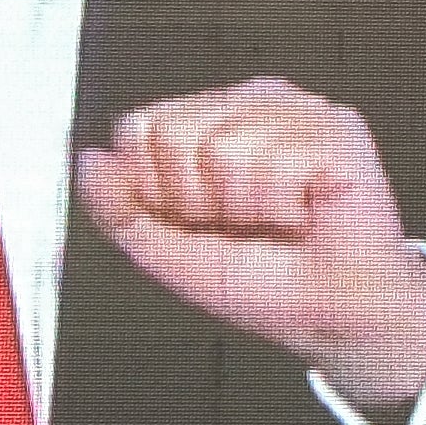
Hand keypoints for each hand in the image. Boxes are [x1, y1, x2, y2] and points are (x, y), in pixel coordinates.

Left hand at [79, 79, 425, 414]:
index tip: (198, 218)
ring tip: (277, 218)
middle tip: (241, 221)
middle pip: (174, 133)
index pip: (141, 128)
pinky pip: (276, 159)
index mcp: (209, 123)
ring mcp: (293, 112)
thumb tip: (89, 163)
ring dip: (248, 207)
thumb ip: (120, 207)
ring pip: (224, 147)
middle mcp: (249, 107)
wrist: (330, 316)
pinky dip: (285, 205)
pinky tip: (305, 210)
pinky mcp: (336, 128)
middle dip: (200, 198)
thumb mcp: (168, 252)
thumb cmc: (267, 283)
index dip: (160, 189)